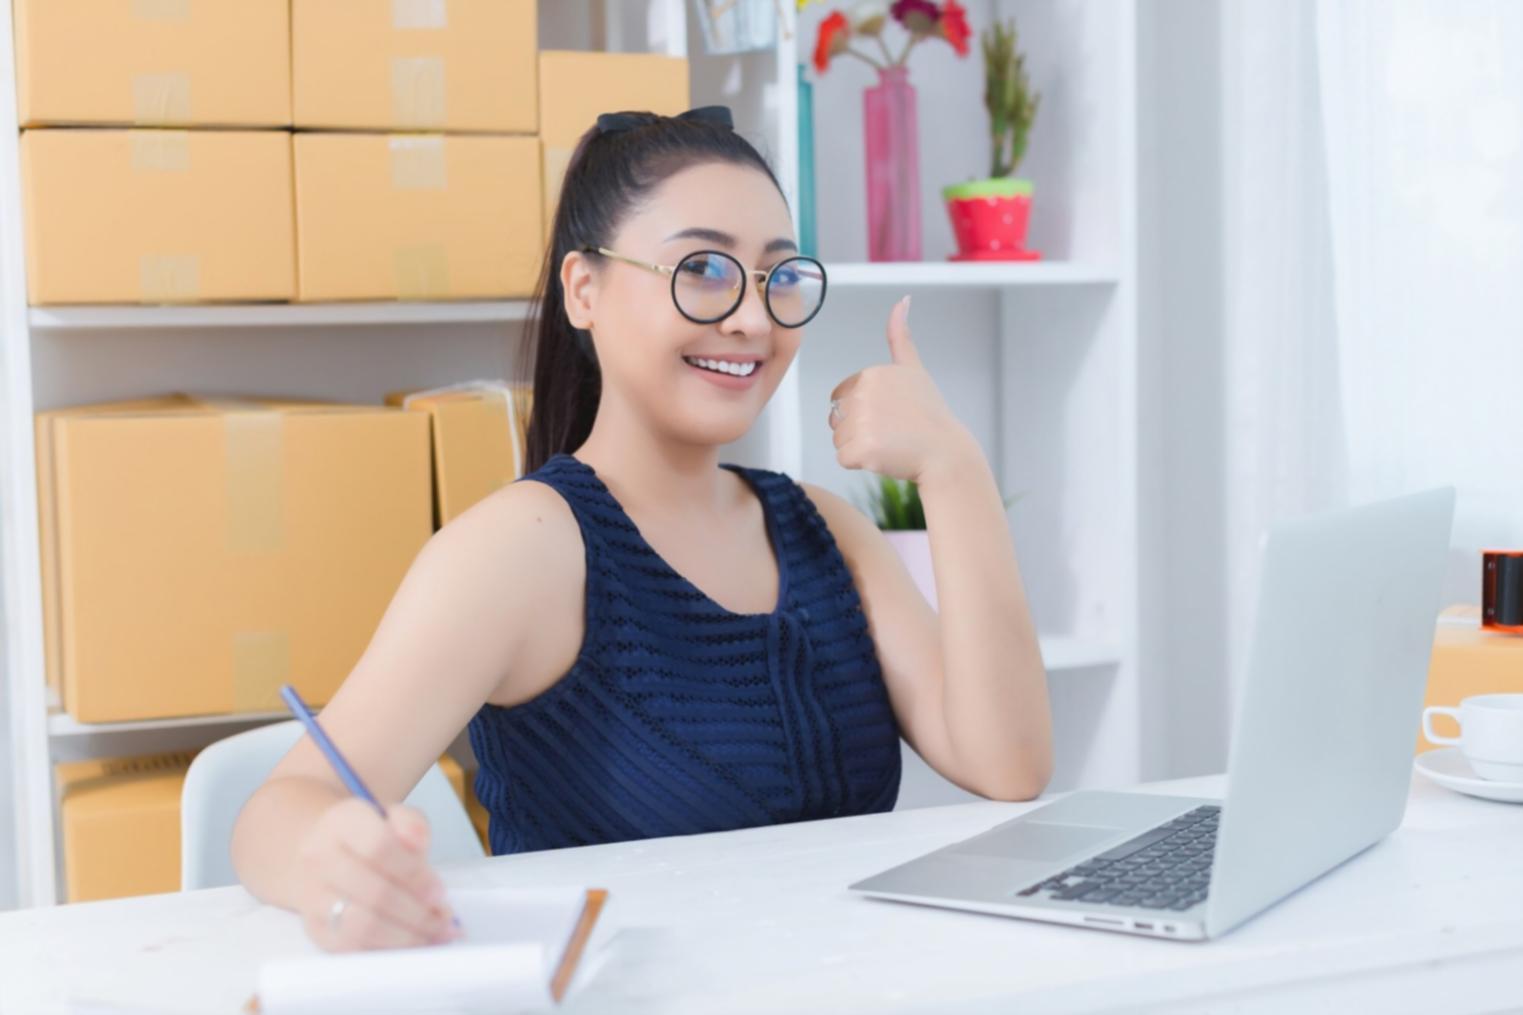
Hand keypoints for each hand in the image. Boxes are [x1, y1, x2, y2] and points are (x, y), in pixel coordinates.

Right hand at [295, 799, 459, 951]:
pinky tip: (409, 944)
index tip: (439, 892)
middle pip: (374, 893)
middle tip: (445, 920)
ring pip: (361, 925)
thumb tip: (418, 844)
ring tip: (433, 935)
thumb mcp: (392, 816)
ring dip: (405, 936)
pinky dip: (385, 949)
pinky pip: (350, 948)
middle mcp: (319, 858)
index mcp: (342, 822)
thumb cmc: (366, 836)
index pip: (379, 848)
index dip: (414, 874)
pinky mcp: (314, 926)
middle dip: (417, 912)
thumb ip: (412, 824)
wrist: (320, 853)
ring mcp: (312, 895)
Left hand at [828, 296, 973, 483]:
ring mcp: (862, 423)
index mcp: (871, 374)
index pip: (842, 398)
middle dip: (859, 429)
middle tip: (892, 430)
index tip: (890, 414)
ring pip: (839, 439)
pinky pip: (844, 458)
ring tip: (891, 443)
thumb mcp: (914, 369)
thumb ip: (900, 336)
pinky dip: (861, 463)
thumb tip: (903, 299)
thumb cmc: (929, 414)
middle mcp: (864, 395)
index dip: (863, 411)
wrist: (946, 453)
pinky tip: (886, 456)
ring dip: (860, 446)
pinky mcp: (861, 449)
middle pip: (838, 418)